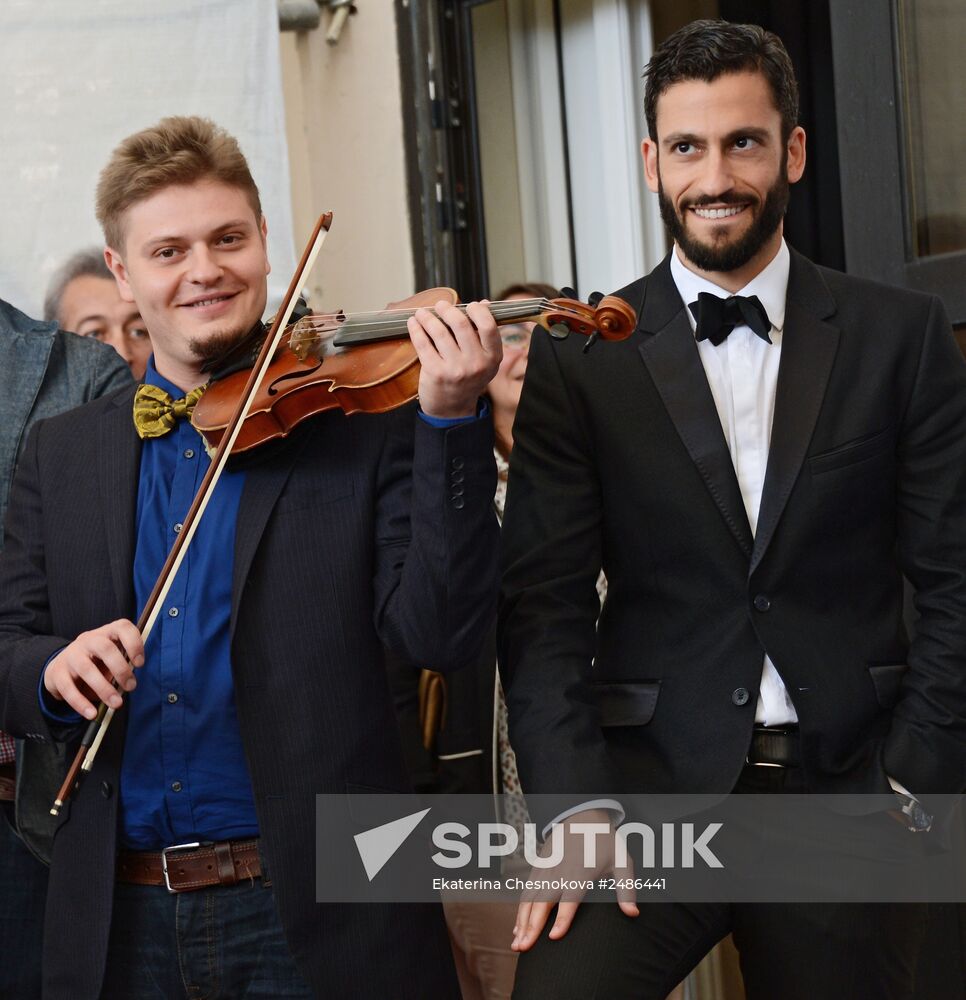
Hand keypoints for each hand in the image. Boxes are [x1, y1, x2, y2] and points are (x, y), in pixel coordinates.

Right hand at [43, 619, 143, 719]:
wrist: (62, 667)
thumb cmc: (96, 663)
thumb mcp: (111, 660)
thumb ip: (122, 666)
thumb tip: (128, 684)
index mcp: (107, 633)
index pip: (122, 628)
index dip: (134, 643)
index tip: (140, 664)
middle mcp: (88, 640)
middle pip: (105, 648)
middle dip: (120, 669)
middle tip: (131, 687)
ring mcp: (71, 654)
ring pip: (86, 669)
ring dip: (104, 688)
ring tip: (116, 703)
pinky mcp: (57, 672)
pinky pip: (68, 688)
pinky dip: (81, 703)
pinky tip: (92, 713)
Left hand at [408, 300, 502, 418]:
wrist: (453, 409)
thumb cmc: (468, 378)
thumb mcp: (484, 359)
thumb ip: (485, 333)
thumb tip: (485, 303)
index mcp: (492, 357)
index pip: (488, 325)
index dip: (477, 310)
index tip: (469, 305)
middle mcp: (476, 363)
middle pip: (460, 324)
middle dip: (446, 309)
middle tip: (440, 305)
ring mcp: (456, 369)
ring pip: (439, 331)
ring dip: (427, 317)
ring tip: (422, 313)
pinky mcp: (436, 373)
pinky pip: (423, 343)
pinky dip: (416, 329)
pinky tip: (413, 323)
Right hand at [511, 808, 638, 951]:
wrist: (583, 814)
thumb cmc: (605, 841)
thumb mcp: (622, 861)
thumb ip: (626, 889)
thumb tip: (633, 914)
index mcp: (581, 872)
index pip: (570, 899)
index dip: (562, 918)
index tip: (554, 937)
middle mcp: (559, 871)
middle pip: (542, 901)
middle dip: (531, 926)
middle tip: (523, 949)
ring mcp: (546, 869)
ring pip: (530, 898)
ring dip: (521, 922)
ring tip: (516, 944)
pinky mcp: (539, 866)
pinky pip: (527, 891)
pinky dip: (520, 910)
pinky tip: (517, 927)